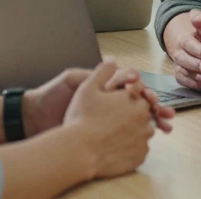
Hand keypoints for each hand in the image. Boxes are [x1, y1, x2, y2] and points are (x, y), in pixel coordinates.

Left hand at [25, 58, 174, 135]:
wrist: (35, 118)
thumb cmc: (51, 96)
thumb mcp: (72, 80)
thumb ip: (93, 73)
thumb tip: (114, 63)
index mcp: (104, 85)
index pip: (130, 84)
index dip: (142, 89)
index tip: (148, 95)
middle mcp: (109, 99)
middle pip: (139, 101)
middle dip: (155, 107)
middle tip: (166, 113)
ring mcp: (108, 116)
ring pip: (138, 117)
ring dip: (154, 121)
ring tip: (165, 127)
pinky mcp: (104, 132)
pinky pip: (128, 132)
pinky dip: (142, 135)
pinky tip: (151, 137)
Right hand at [63, 61, 156, 178]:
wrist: (78, 152)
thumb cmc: (81, 118)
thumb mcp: (88, 88)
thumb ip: (102, 71)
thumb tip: (112, 60)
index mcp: (136, 99)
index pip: (139, 93)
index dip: (127, 95)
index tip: (117, 101)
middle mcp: (145, 118)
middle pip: (142, 112)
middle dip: (130, 114)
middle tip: (113, 120)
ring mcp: (144, 139)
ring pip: (141, 131)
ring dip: (132, 131)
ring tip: (112, 135)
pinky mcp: (140, 157)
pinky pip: (139, 149)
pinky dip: (130, 148)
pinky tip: (115, 147)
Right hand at [163, 9, 200, 89]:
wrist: (199, 46)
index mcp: (187, 38)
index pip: (188, 43)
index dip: (197, 49)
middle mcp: (180, 51)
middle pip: (182, 58)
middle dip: (194, 64)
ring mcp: (180, 64)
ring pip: (181, 71)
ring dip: (194, 76)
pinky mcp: (181, 75)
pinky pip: (182, 80)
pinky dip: (191, 84)